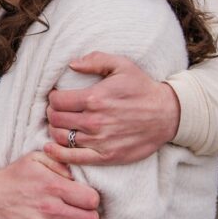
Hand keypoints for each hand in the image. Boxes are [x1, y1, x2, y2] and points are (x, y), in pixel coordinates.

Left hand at [45, 51, 180, 165]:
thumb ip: (95, 61)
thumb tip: (72, 64)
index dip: (52, 97)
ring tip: (59, 125)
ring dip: (54, 130)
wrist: (167, 114)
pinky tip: (50, 148)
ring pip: (60, 137)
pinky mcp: (105, 156)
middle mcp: (94, 121)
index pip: (56, 100)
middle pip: (55, 119)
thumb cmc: (142, 88)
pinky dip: (57, 153)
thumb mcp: (122, 65)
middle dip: (52, 113)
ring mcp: (99, 140)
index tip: (57, 97)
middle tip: (57, 110)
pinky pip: (73, 157)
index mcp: (94, 98)